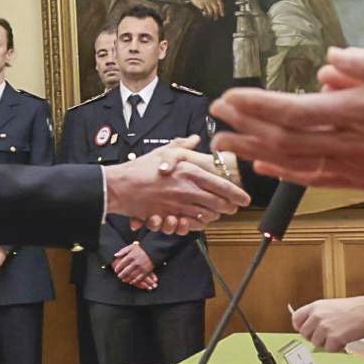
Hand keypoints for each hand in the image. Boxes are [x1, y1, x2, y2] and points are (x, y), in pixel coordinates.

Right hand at [108, 136, 250, 233]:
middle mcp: (187, 189)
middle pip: (219, 203)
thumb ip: (182, 146)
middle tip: (233, 207)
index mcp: (189, 172)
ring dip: (215, 215)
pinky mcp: (170, 216)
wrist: (119, 186)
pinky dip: (199, 223)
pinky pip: (192, 224)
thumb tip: (194, 139)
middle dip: (229, 207)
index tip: (244, 198)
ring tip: (217, 213)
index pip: (221, 185)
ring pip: (207, 215)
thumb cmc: (139, 169)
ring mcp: (179, 205)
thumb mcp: (163, 152)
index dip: (237, 194)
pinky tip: (200, 219)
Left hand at [111, 243, 155, 286]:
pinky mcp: (146, 271)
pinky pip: (139, 278)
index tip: (116, 270)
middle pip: (126, 271)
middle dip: (121, 275)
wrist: (153, 251)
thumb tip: (115, 255)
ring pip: (132, 276)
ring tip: (124, 279)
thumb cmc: (141, 249)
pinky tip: (131, 282)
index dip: (118, 268)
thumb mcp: (131, 247)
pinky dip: (134, 281)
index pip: (122, 264)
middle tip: (119, 276)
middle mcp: (136, 262)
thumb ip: (123, 251)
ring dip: (127, 279)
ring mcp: (141, 267)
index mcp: (131, 256)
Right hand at [190, 0, 225, 18]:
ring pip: (210, 12)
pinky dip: (205, 14)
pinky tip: (204, 13)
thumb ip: (216, 0)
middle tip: (215, 18)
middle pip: (216, 9)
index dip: (222, 11)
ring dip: (210, 15)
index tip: (222, 15)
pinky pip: (205, 11)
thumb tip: (219, 10)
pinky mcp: (201, 4)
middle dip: (216, 15)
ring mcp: (206, 2)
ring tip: (209, 16)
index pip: (221, 5)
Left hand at [210, 37, 363, 193]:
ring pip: (294, 160)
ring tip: (225, 145)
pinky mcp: (363, 180)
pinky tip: (267, 166)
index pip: (293, 111)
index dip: (255, 106)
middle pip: (283, 138)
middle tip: (215, 118)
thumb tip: (331, 59)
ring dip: (255, 151)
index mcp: (358, 112)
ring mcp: (355, 166)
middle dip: (244, 127)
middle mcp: (350, 143)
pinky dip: (286, 171)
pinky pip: (315, 178)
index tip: (228, 98)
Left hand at [292, 292, 363, 351]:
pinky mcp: (333, 338)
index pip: (296, 319)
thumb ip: (319, 315)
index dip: (301, 327)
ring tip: (340, 335)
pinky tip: (345, 339)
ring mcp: (324, 327)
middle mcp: (317, 316)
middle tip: (327, 336)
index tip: (307, 331)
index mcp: (316, 306)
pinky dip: (338, 347)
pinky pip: (329, 349)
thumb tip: (311, 326)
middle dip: (315, 338)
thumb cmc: (356, 308)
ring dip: (328, 343)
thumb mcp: (331, 306)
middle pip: (305, 334)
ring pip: (317, 343)